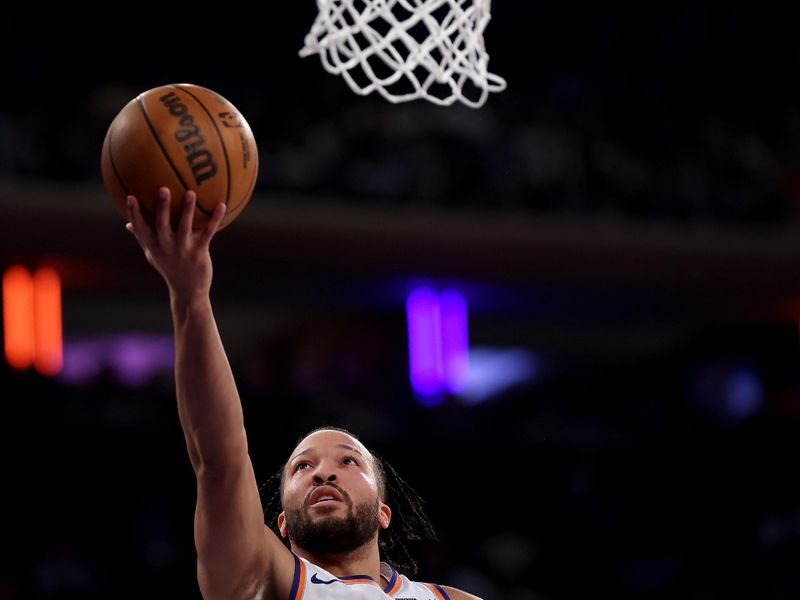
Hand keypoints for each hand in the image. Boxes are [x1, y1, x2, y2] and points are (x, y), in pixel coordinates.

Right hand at [125, 187, 225, 302]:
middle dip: (161, 207)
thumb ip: (143, 239)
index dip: (134, 213)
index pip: (140, 228)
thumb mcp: (153, 255)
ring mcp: (183, 250)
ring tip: (190, 192)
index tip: (130, 196)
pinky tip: (221, 205)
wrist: (188, 291)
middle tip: (163, 188)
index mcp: (154, 246)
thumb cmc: (169, 268)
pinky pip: (208, 232)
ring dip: (188, 210)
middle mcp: (167, 247)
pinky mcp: (199, 252)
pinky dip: (215, 218)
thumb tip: (127, 224)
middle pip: (161, 225)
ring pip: (184, 227)